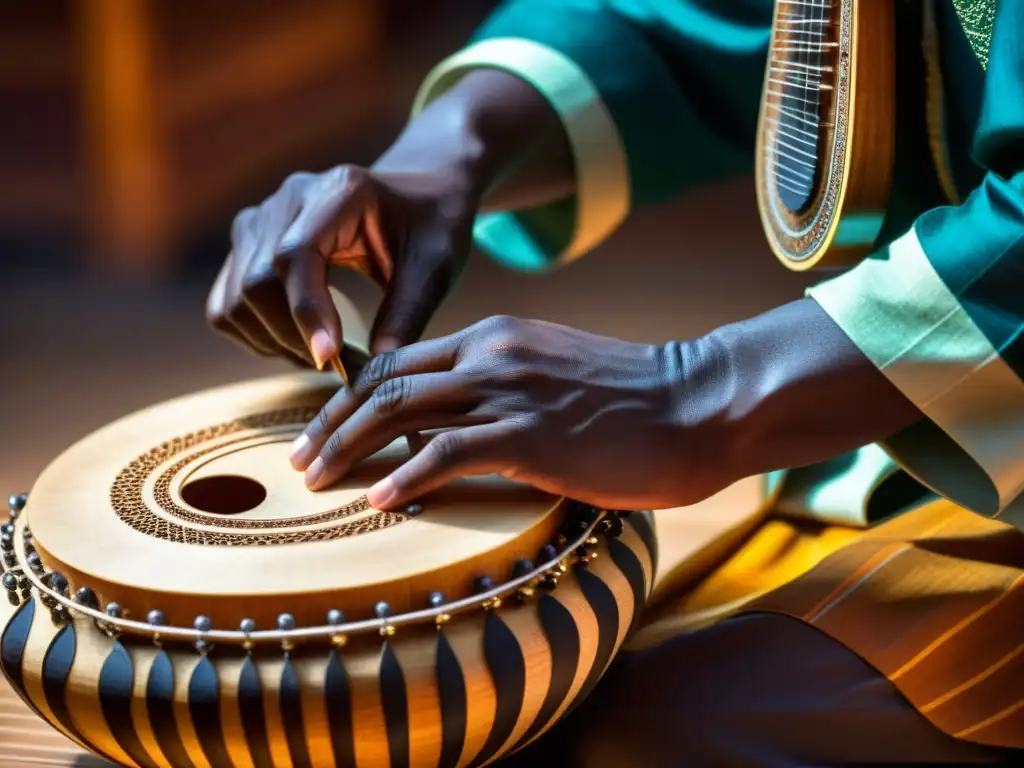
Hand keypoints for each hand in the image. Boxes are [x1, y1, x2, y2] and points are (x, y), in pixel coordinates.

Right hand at [206, 163, 477, 366]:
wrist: (418, 194)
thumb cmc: (431, 227)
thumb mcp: (436, 267)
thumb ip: (408, 313)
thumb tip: (374, 371)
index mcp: (339, 191)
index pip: (296, 254)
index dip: (306, 311)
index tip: (331, 359)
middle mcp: (288, 199)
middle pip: (257, 282)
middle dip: (294, 337)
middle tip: (343, 367)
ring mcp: (259, 220)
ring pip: (235, 300)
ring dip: (275, 342)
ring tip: (328, 357)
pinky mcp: (245, 246)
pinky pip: (226, 306)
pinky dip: (256, 336)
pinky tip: (301, 344)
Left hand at [288, 315, 740, 510]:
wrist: (696, 403)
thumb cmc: (631, 400)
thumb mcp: (554, 375)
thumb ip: (502, 388)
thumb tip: (457, 428)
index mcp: (493, 338)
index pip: (398, 361)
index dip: (351, 396)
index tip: (325, 429)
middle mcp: (490, 355)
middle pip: (383, 383)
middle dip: (331, 423)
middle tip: (300, 462)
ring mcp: (508, 392)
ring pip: (400, 413)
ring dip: (348, 449)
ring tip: (317, 483)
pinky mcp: (531, 436)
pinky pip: (447, 454)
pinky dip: (405, 478)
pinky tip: (379, 502)